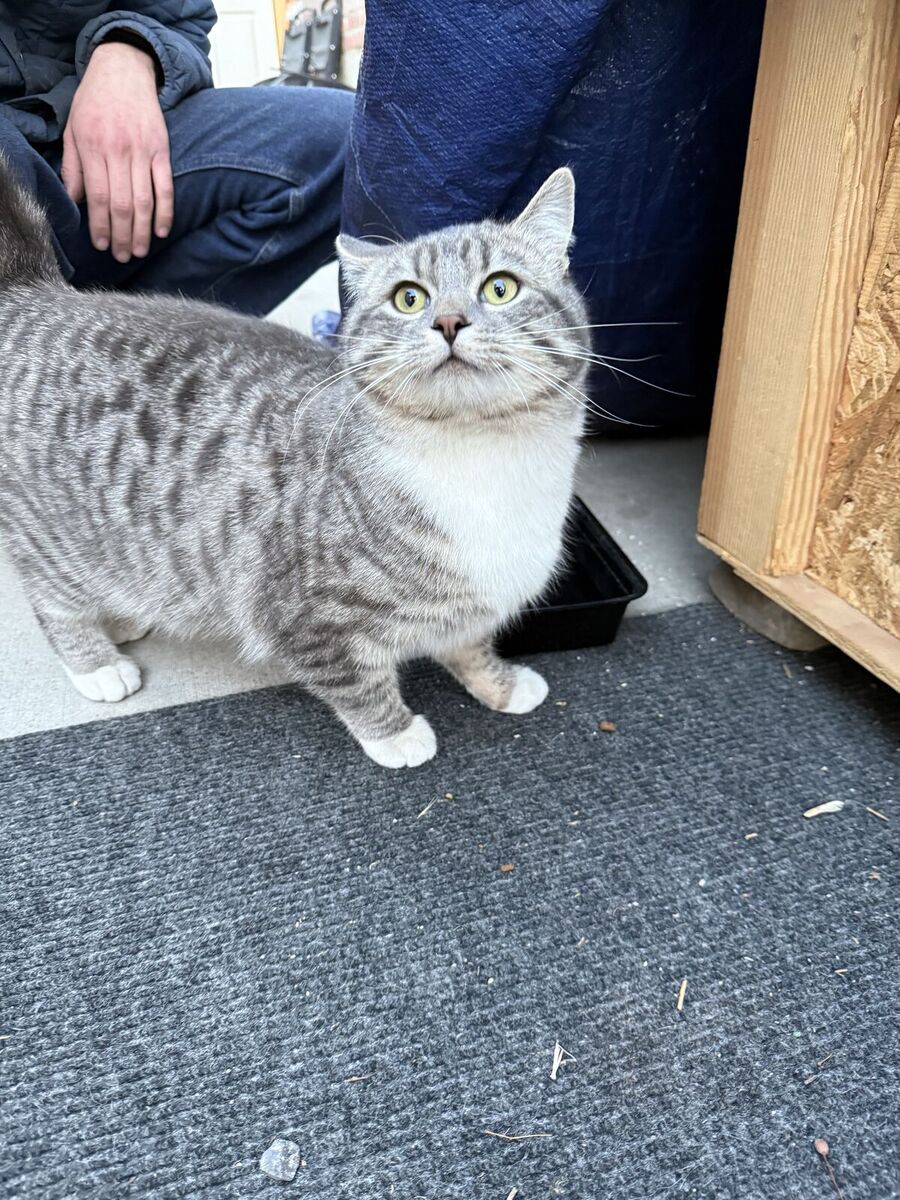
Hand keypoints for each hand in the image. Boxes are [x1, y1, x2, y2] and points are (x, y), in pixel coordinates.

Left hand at [62, 41, 174, 261]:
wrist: (124, 70)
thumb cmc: (94, 101)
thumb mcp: (73, 129)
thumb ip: (73, 166)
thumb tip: (75, 201)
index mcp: (93, 147)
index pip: (97, 196)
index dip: (100, 225)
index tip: (102, 245)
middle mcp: (118, 151)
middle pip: (122, 204)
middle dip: (122, 235)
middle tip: (123, 256)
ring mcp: (143, 151)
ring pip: (144, 200)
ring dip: (143, 231)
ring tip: (140, 251)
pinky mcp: (161, 150)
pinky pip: (165, 187)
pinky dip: (165, 212)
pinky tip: (162, 231)